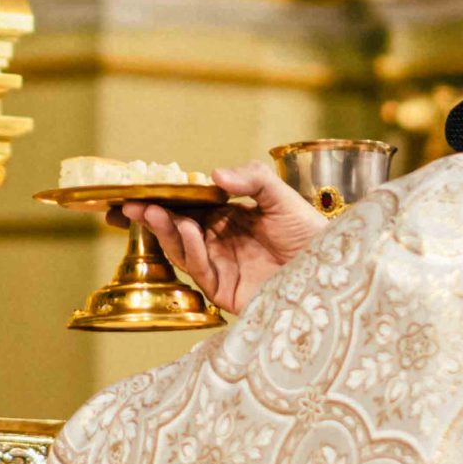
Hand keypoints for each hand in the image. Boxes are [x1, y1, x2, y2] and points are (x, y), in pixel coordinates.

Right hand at [121, 161, 327, 315]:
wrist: (333, 268)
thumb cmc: (311, 232)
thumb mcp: (281, 196)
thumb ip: (251, 179)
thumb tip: (214, 173)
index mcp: (227, 217)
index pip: (186, 206)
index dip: (161, 199)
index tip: (137, 189)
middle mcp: (219, 242)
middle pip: (175, 229)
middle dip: (151, 217)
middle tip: (129, 204)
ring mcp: (220, 267)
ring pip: (181, 249)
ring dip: (165, 230)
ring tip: (152, 212)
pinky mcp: (225, 290)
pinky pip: (200, 269)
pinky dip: (190, 248)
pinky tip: (186, 229)